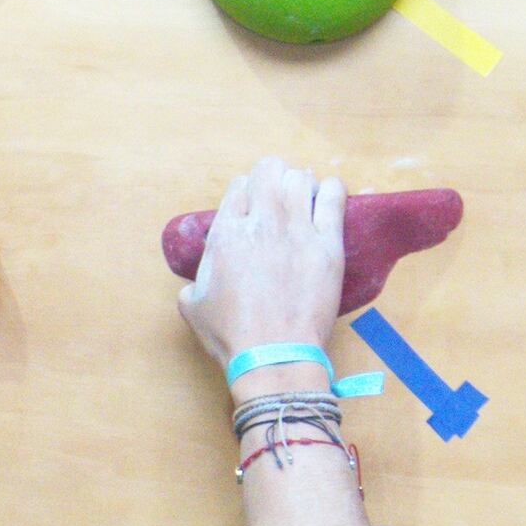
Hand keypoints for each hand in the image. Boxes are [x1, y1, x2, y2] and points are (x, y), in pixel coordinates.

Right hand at [180, 157, 350, 369]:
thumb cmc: (231, 335)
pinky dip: (331, 191)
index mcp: (226, 234)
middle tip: (276, 196)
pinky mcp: (328, 245)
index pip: (238, 187)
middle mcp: (261, 223)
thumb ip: (191, 284)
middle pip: (269, 171)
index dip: (245, 193)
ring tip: (303, 199)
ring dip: (300, 184)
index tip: (250, 206)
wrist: (273, 354)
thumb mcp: (192, 307)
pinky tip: (328, 197)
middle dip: (271, 177)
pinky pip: (334, 198)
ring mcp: (297, 231)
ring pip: (301, 179)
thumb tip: (194, 284)